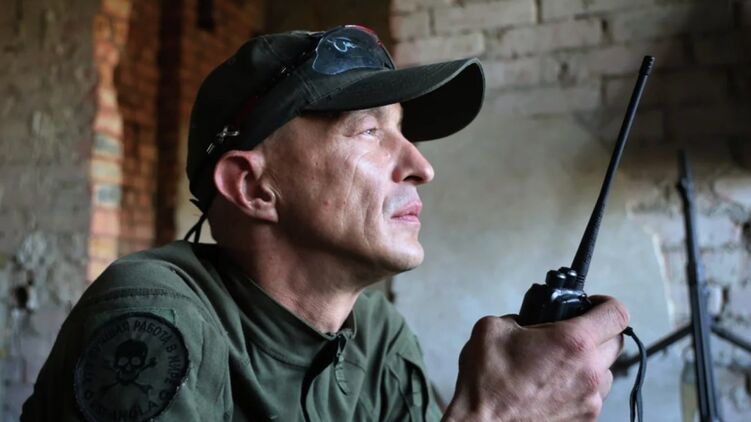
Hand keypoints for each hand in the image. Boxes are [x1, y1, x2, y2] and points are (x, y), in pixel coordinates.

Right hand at [443, 295, 627, 421]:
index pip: (616, 313)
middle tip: (572, 332)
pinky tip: (551, 387)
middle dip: (598, 332)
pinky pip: (592, 397)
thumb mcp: (492, 329)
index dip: (606, 303)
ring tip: (560, 364)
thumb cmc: (488, 384)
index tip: (592, 304)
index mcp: (571, 342)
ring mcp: (589, 400)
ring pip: (606, 372)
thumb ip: (516, 317)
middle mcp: (589, 372)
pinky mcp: (584, 420)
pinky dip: (579, 388)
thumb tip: (523, 322)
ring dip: (590, 363)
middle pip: (617, 342)